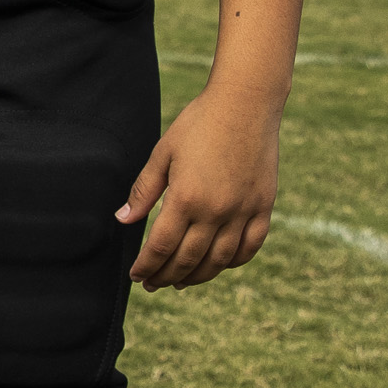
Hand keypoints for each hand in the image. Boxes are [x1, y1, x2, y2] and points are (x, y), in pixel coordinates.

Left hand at [116, 85, 280, 289]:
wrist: (245, 103)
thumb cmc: (198, 123)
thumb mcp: (163, 153)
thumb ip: (144, 190)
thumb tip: (123, 219)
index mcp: (186, 198)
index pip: (161, 247)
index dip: (146, 266)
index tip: (137, 275)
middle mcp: (216, 211)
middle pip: (188, 259)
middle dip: (166, 277)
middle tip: (153, 284)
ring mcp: (243, 211)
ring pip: (219, 260)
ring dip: (198, 276)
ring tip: (181, 281)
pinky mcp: (263, 206)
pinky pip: (250, 246)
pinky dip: (233, 261)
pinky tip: (218, 264)